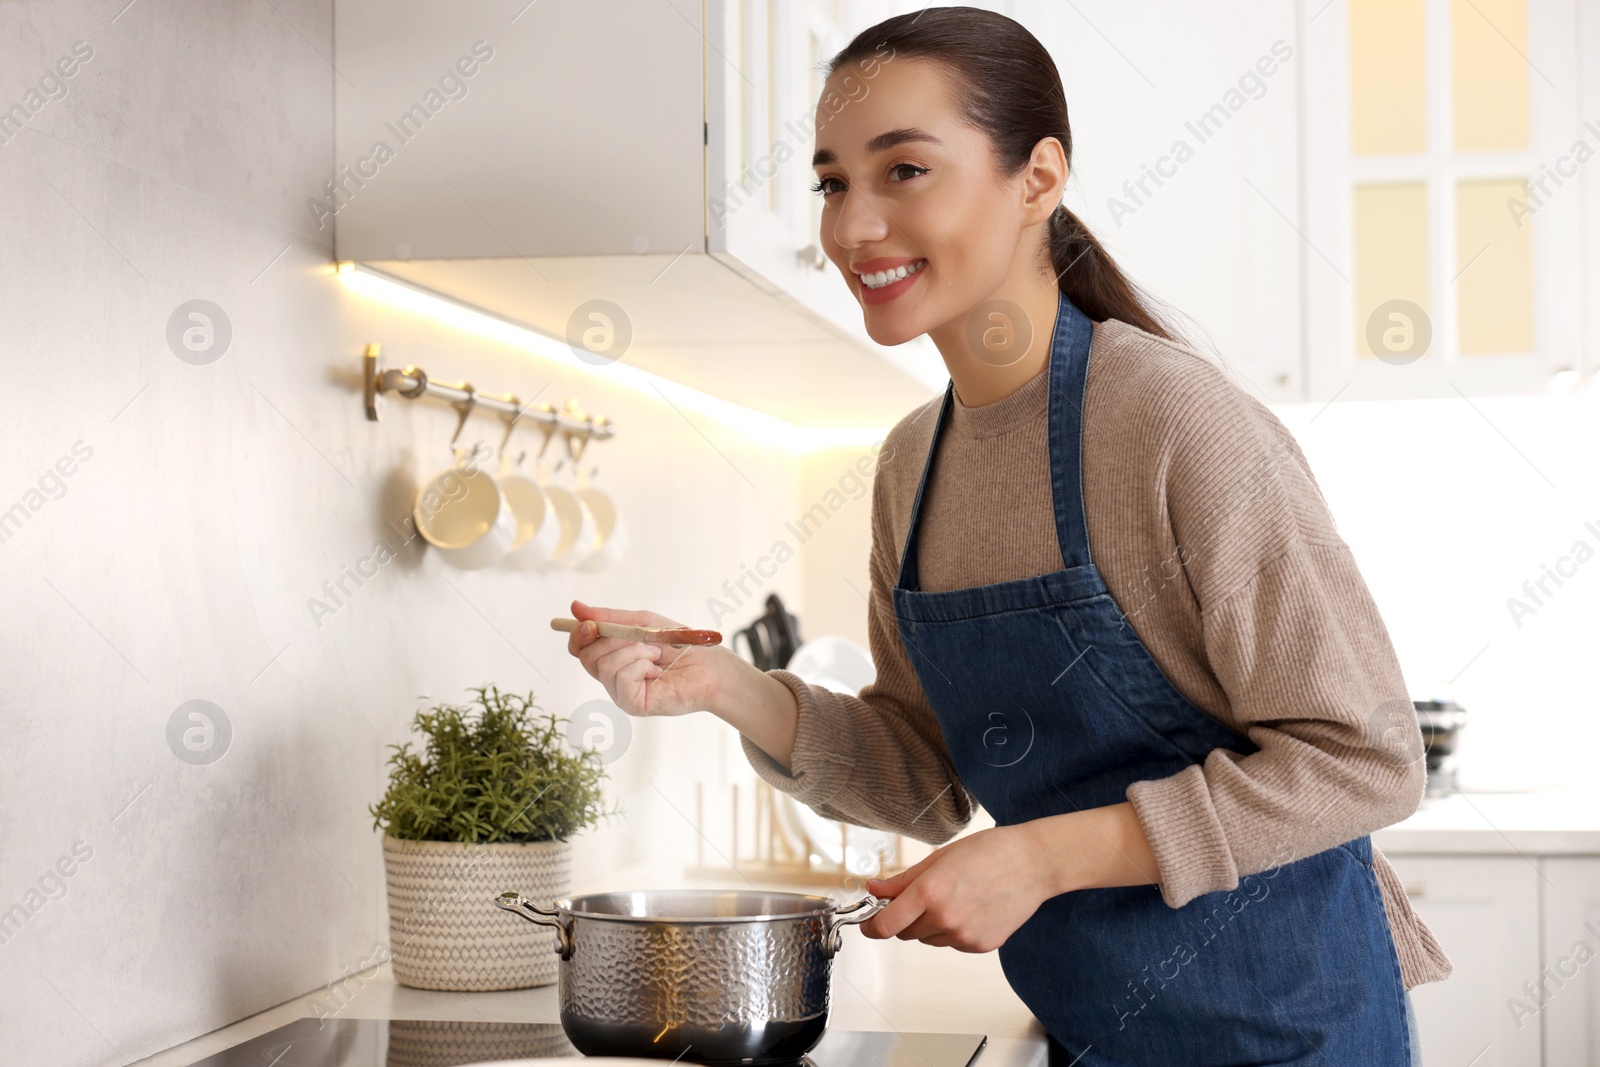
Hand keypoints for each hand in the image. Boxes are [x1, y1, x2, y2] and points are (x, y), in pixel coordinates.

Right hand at [565, 599, 730, 717]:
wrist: (710, 664)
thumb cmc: (679, 644)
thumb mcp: (642, 622)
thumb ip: (610, 617)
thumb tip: (575, 607)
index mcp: (612, 657)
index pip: (579, 648)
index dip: (578, 635)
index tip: (590, 623)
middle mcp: (612, 678)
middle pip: (587, 656)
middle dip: (611, 640)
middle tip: (641, 638)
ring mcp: (621, 693)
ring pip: (604, 665)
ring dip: (634, 650)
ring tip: (655, 654)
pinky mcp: (633, 704)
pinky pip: (621, 678)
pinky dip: (640, 665)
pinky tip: (656, 670)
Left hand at [860, 824, 1053, 952]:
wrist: (1033, 863)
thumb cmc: (988, 851)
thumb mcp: (938, 858)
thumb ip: (902, 880)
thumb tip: (872, 889)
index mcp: (930, 892)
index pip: (886, 925)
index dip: (871, 927)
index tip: (868, 924)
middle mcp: (945, 918)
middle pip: (905, 933)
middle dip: (905, 918)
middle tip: (922, 896)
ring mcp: (964, 936)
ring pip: (929, 938)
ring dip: (931, 924)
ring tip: (956, 896)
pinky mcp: (980, 946)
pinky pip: (952, 943)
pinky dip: (954, 930)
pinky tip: (972, 907)